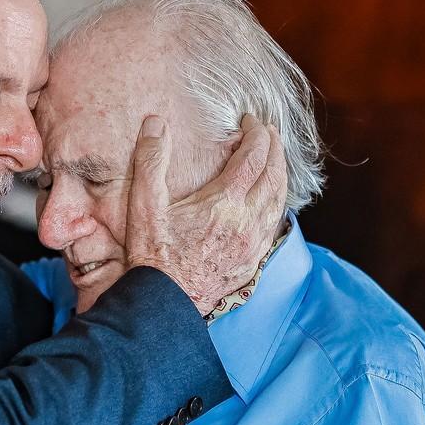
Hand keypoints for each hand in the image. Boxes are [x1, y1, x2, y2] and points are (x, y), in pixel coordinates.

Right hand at [126, 114, 286, 313]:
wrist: (164, 303)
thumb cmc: (152, 256)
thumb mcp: (143, 205)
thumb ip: (150, 161)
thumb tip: (155, 123)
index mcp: (224, 203)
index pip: (253, 156)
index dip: (256, 133)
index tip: (249, 121)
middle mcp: (247, 222)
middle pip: (274, 174)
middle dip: (274, 147)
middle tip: (268, 131)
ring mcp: (253, 243)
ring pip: (280, 199)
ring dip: (280, 172)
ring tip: (274, 157)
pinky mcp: (252, 261)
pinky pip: (275, 224)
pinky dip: (278, 201)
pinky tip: (270, 198)